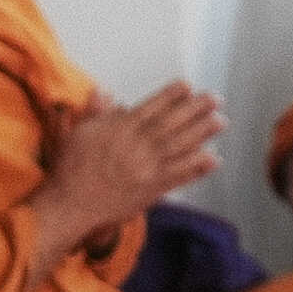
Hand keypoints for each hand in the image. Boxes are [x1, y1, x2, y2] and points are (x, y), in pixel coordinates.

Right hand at [32, 85, 225, 243]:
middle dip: (196, 110)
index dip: (172, 96)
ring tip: (220, 121)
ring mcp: (147, 169)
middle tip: (215, 99)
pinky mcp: (152, 190)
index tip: (188, 87)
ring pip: (180, 147)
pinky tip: (213, 158)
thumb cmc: (72, 169)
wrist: (72, 204)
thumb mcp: (77, 133)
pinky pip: (179, 176)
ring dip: (203, 134)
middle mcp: (137, 147)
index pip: (152, 108)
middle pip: (172, 124)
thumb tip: (104, 93)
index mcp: (120, 131)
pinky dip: (197, 168)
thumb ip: (95, 112)